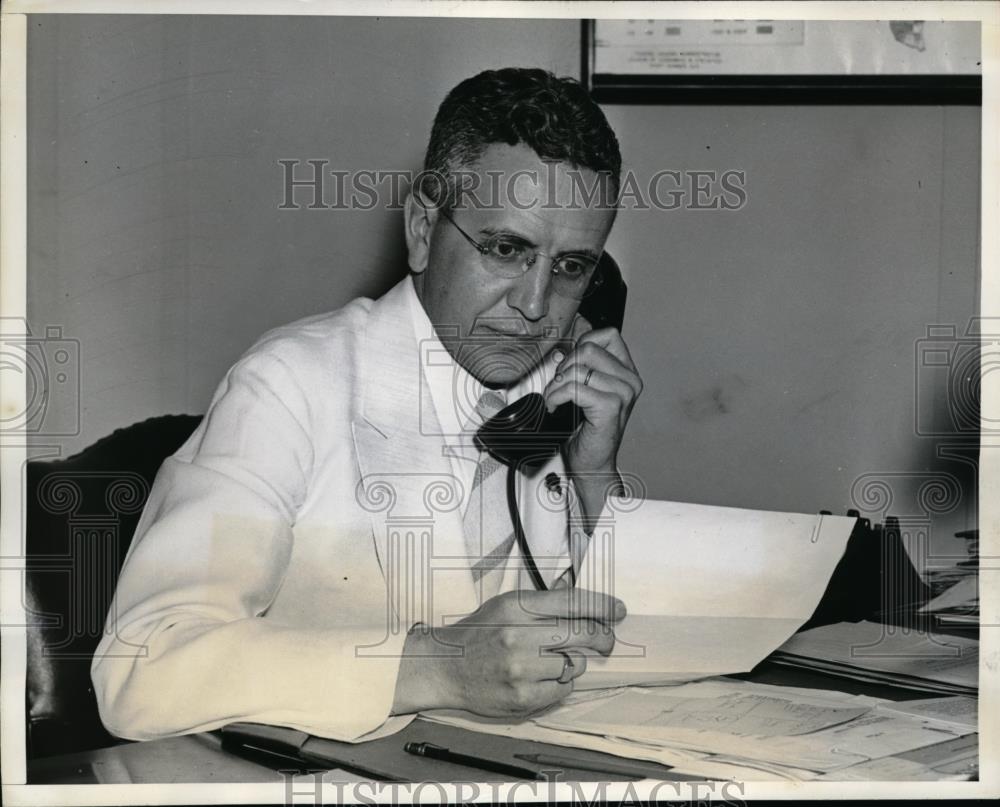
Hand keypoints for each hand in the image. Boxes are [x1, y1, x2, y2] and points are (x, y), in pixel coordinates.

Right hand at [391, 589, 624, 717]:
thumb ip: (542, 603)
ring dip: (572, 662)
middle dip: (602, 637)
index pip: (573, 602)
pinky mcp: (523, 697)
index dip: (602, 606)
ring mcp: (522, 669)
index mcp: (516, 606)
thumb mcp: (505, 604)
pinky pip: (563, 689)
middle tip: (606, 641)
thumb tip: (583, 601)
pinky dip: (559, 683)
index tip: (618, 610)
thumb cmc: (478, 632)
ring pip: (575, 664)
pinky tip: (541, 677)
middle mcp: (520, 636)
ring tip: (551, 660)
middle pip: (582, 633)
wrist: (445, 667)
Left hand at [543, 318, 641, 521]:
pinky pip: (573, 388)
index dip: (582, 343)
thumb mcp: (586, 392)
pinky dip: (556, 397)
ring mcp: (623, 393)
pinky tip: (555, 407)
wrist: (591, 463)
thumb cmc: (587, 431)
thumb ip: (580, 368)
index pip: (608, 335)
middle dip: (565, 365)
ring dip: (557, 385)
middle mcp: (629, 381)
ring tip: (555, 400)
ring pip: (578, 368)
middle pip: (589, 348)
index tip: (570, 364)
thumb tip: (561, 351)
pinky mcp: (610, 407)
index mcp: (626, 373)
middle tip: (559, 386)